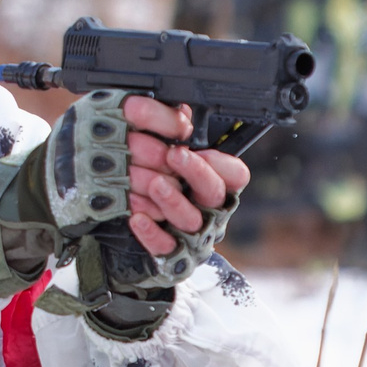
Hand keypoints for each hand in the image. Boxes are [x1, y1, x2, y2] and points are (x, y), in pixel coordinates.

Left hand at [123, 97, 249, 257]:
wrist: (130, 239)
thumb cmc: (156, 189)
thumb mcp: (168, 160)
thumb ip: (176, 137)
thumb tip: (179, 110)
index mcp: (215, 185)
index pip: (235, 174)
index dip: (221, 162)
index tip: (198, 148)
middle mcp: (209, 211)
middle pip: (215, 194)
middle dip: (196, 172)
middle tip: (173, 154)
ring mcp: (193, 236)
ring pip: (192, 220)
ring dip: (172, 200)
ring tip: (153, 184)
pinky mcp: (171, 256)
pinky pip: (165, 247)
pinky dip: (151, 233)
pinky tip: (136, 218)